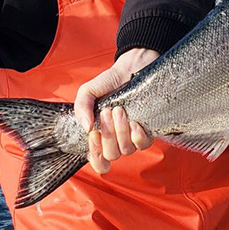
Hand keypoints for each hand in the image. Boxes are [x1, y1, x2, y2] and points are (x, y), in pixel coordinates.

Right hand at [74, 48, 159, 173]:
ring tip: (119, 110)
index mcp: (100, 135)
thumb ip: (81, 107)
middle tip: (107, 111)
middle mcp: (116, 140)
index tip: (94, 134)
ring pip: (126, 150)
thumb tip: (86, 128)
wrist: (130, 68)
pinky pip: (143, 145)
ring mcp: (132, 137)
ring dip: (121, 131)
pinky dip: (137, 136)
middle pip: (111, 155)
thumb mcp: (88, 92)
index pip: (97, 161)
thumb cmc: (109, 82)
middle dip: (108, 134)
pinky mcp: (147, 131)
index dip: (95, 155)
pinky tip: (134, 122)